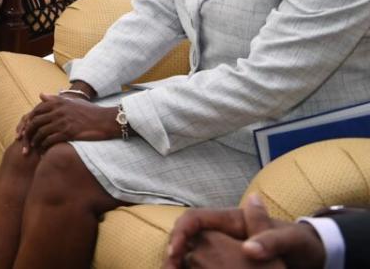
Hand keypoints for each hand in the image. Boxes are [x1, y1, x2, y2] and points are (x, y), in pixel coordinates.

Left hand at [15, 93, 120, 153]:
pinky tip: (43, 152)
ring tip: (33, 149)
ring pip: (40, 132)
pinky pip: (50, 140)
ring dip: (34, 142)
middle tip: (24, 144)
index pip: (35, 111)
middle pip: (34, 123)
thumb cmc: (89, 111)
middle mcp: (58, 110)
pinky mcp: (68, 132)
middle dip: (27, 134)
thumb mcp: (72, 101)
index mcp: (57, 102)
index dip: (26, 122)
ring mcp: (63, 121)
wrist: (106, 120)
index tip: (23, 132)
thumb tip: (40, 95)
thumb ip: (55, 99)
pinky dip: (44, 147)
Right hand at [164, 195, 321, 268]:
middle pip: (185, 236)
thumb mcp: (291, 241)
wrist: (308, 254)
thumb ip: (271, 241)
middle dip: (172, 251)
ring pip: (188, 251)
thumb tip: (248, 248)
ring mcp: (221, 246)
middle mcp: (221, 231)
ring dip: (177, 263)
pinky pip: (198, 264)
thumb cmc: (299, 243)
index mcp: (231, 219)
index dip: (180, 232)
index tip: (174, 251)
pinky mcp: (223, 261)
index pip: (195, 218)